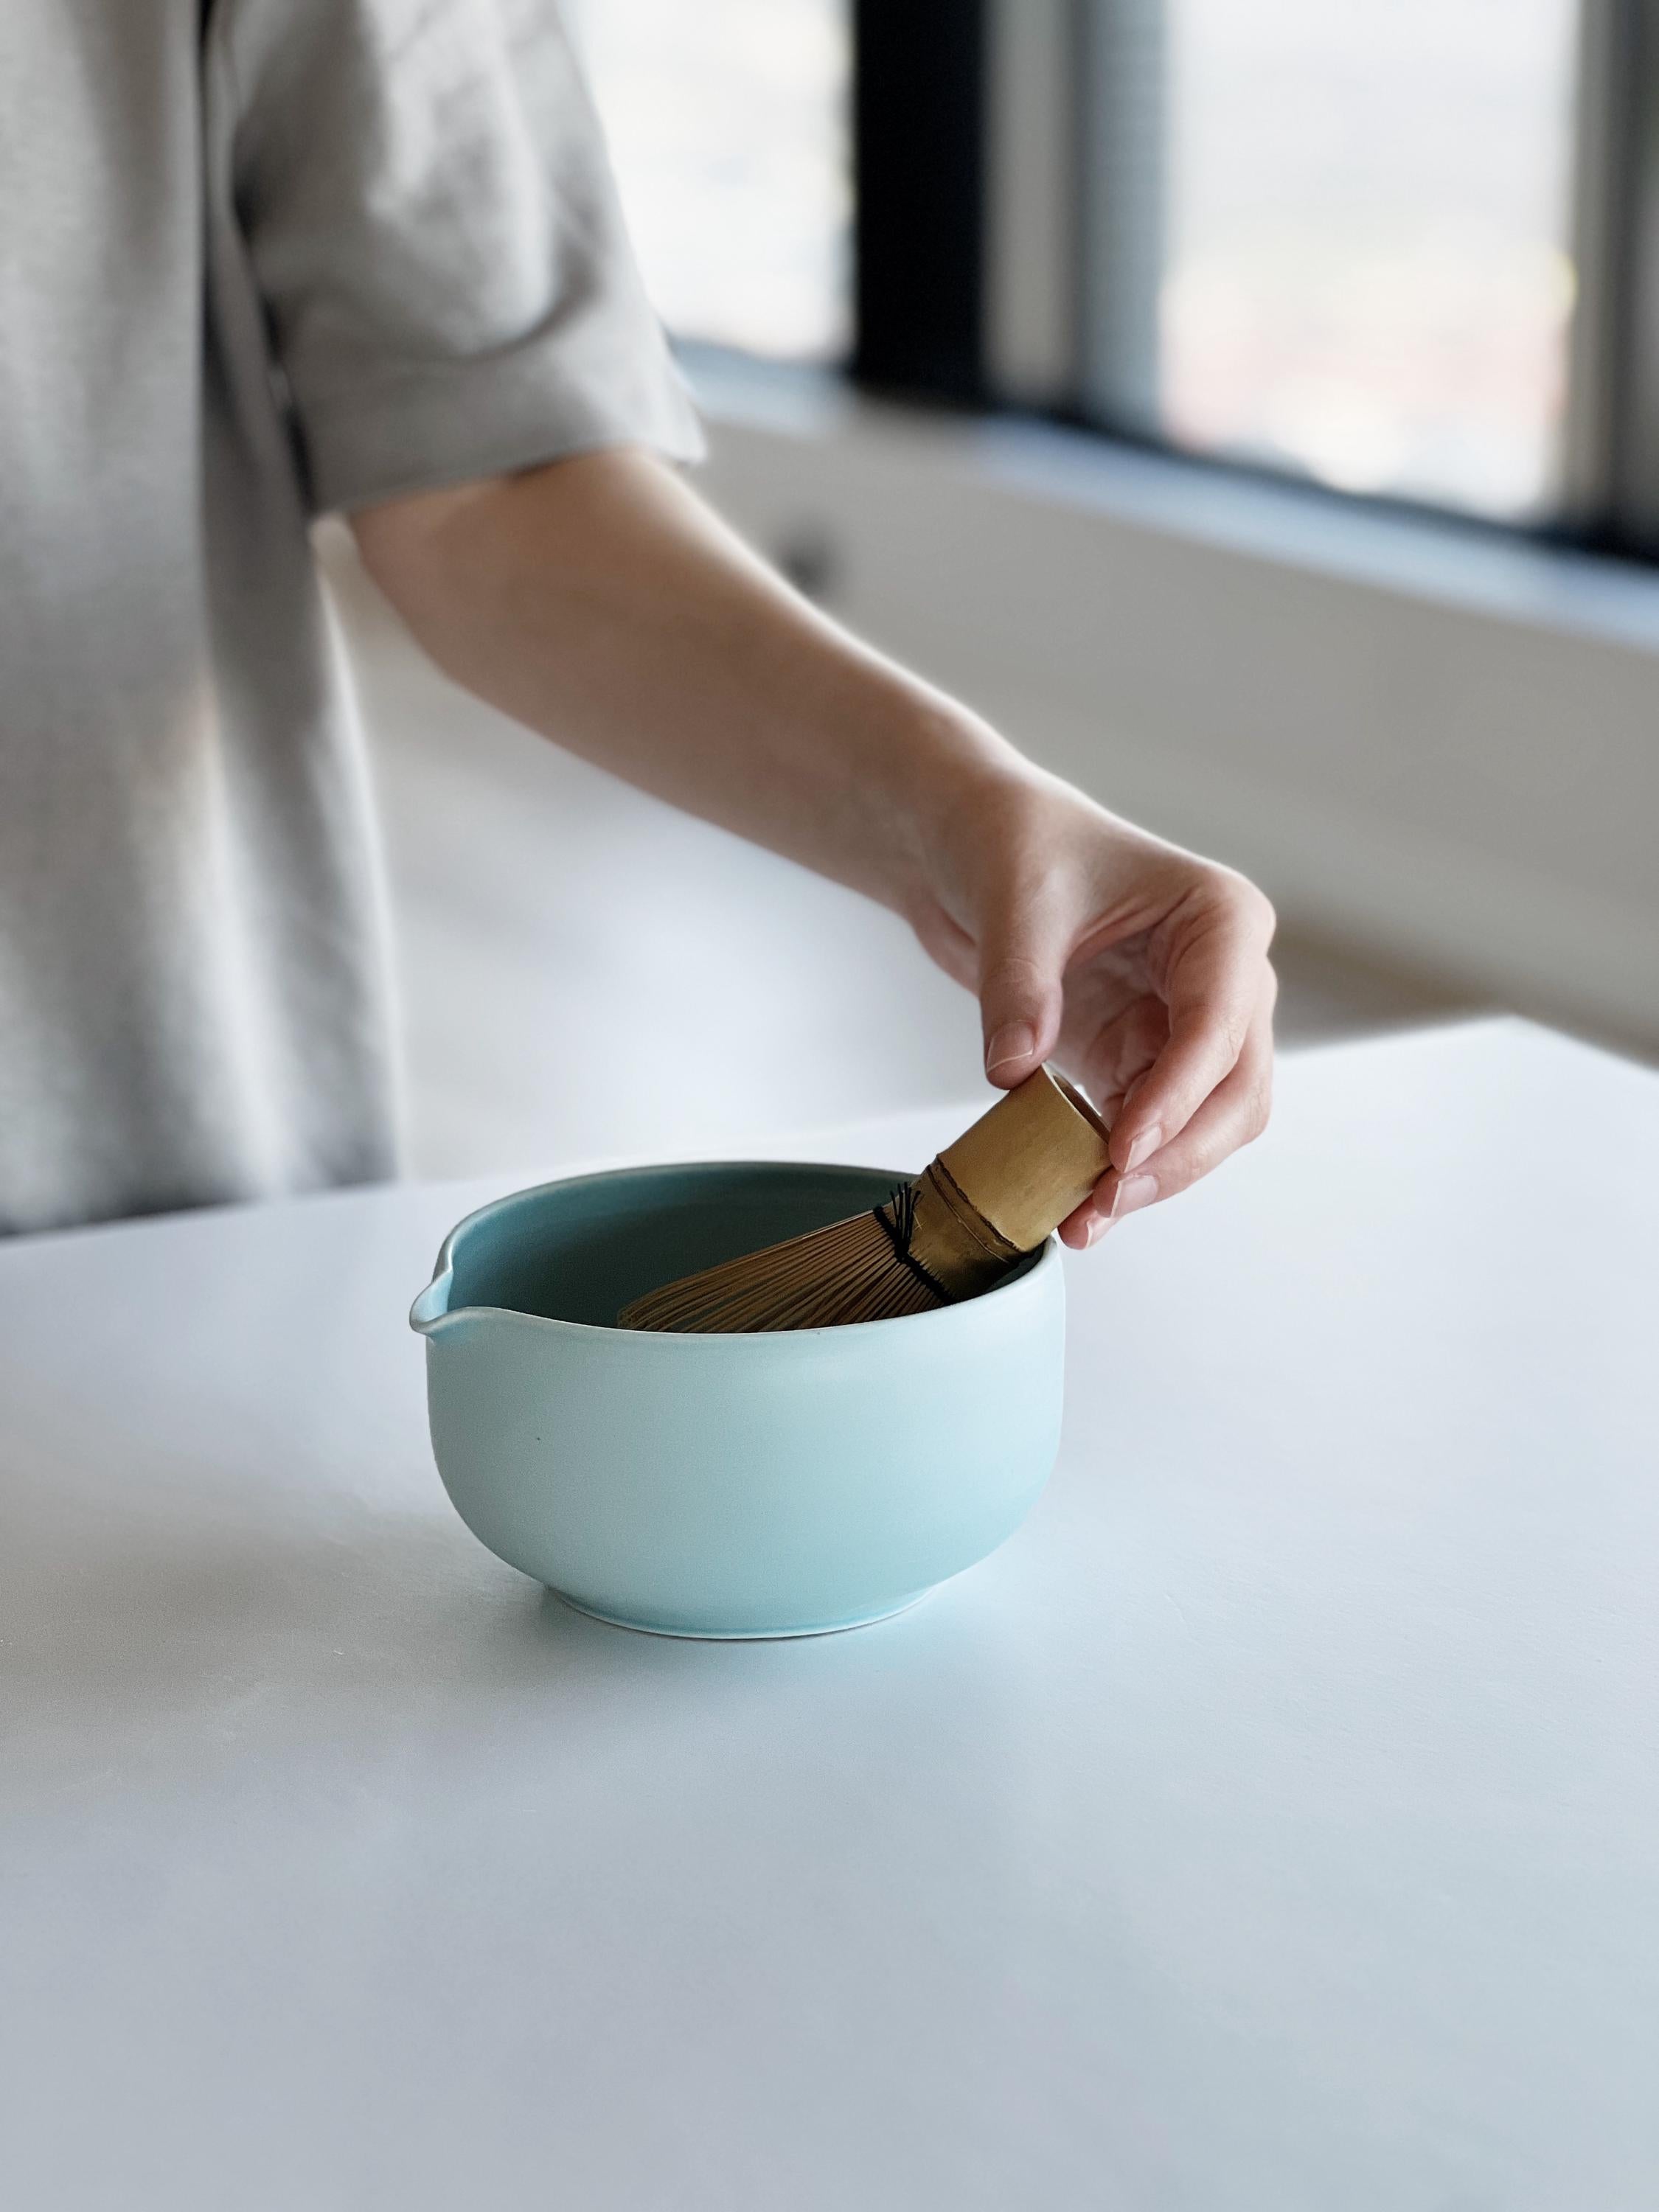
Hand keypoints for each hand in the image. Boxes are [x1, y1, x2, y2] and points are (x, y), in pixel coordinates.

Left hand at [907, 762, 1276, 1246]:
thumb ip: (1018, 986)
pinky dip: (1121, 1172)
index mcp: (1222, 919)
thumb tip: (1012, 1072)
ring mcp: (1192, 1025)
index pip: (1219, 1022)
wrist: (980, 847)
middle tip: (1103, 1199)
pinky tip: (1075, 1205)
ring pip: (1210, 1124)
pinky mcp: (1147, 1059)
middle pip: (1237, 1090)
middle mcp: (1226, 977)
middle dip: (1178, 1154)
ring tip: (1082, 1218)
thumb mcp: (1014, 903)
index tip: (1123, 1150)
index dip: (1178, 1095)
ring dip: (1155, 1177)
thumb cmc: (1019, 844)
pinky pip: (1154, 1131)